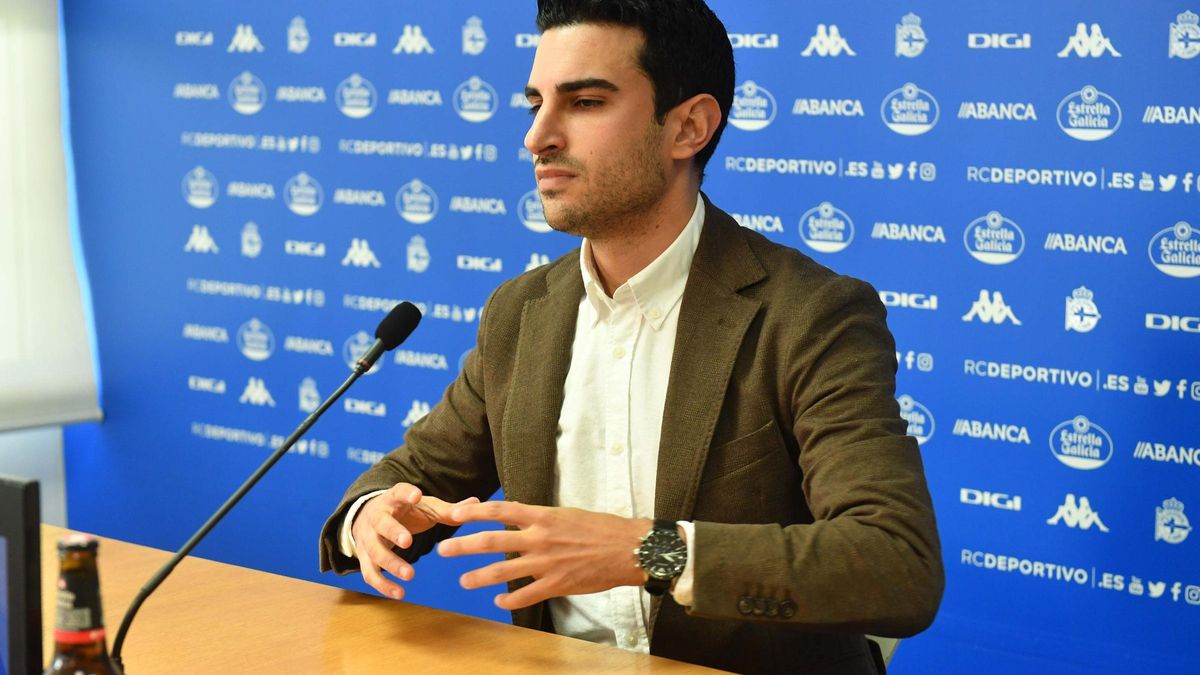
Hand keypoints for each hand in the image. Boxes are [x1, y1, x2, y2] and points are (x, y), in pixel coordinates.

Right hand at [351, 483, 478, 599]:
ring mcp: (368, 538)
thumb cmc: (406, 511)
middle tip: (408, 542)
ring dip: (390, 564)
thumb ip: (449, 509)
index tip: (417, 495)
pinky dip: (383, 585)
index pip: (397, 492)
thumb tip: (477, 503)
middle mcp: (376, 517)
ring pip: (375, 551)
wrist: (369, 517)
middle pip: (382, 524)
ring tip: (410, 575)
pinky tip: (400, 593)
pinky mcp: (364, 558)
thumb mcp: (425, 507)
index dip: (406, 494)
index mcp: (393, 500)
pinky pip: (370, 573)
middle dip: (394, 532)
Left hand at [437, 501, 650, 609]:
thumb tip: (519, 519)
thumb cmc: (601, 528)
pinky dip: (509, 600)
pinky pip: (525, 596)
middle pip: (491, 542)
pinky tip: (498, 602)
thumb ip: (541, 519)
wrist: (628, 549)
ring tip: (463, 580)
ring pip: (502, 571)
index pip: (500, 510)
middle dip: (463, 546)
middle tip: (443, 550)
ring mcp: (546, 563)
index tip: (454, 513)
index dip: (474, 512)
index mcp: (543, 516)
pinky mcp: (556, 584)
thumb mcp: (567, 514)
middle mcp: (539, 538)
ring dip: (478, 577)